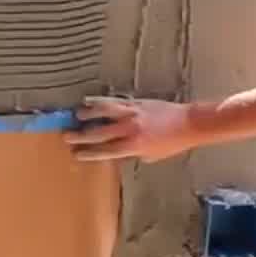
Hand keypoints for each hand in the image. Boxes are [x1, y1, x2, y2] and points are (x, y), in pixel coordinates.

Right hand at [64, 97, 198, 162]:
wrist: (189, 124)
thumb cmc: (173, 143)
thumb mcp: (151, 155)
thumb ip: (131, 154)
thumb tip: (116, 155)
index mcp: (132, 146)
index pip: (103, 151)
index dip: (87, 153)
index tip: (75, 153)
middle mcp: (129, 129)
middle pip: (98, 132)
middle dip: (80, 135)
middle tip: (66, 136)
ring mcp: (131, 113)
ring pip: (103, 111)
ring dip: (88, 113)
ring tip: (76, 114)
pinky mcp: (135, 102)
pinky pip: (114, 102)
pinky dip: (101, 102)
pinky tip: (91, 101)